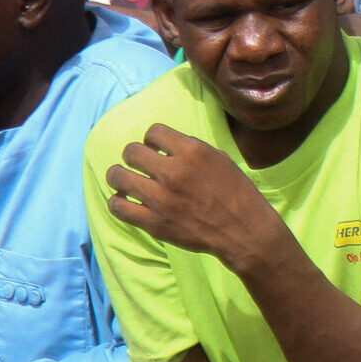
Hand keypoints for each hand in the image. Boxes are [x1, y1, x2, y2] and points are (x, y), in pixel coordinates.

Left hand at [106, 125, 288, 268]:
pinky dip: (118, 201)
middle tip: (141, 164)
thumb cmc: (236, 192)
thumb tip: (165, 146)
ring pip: (118, 176)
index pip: (154, 131)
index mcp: (193, 151)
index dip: (153, 139)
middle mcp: (173, 172)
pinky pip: (118, 206)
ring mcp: (161, 198)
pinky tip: (126, 200)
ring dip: (119, 175)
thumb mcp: (220, 159)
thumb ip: (191, 150)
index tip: (156, 148)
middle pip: (131, 151)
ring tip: (125, 179)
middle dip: (134, 155)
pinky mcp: (153, 222)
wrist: (243, 229)